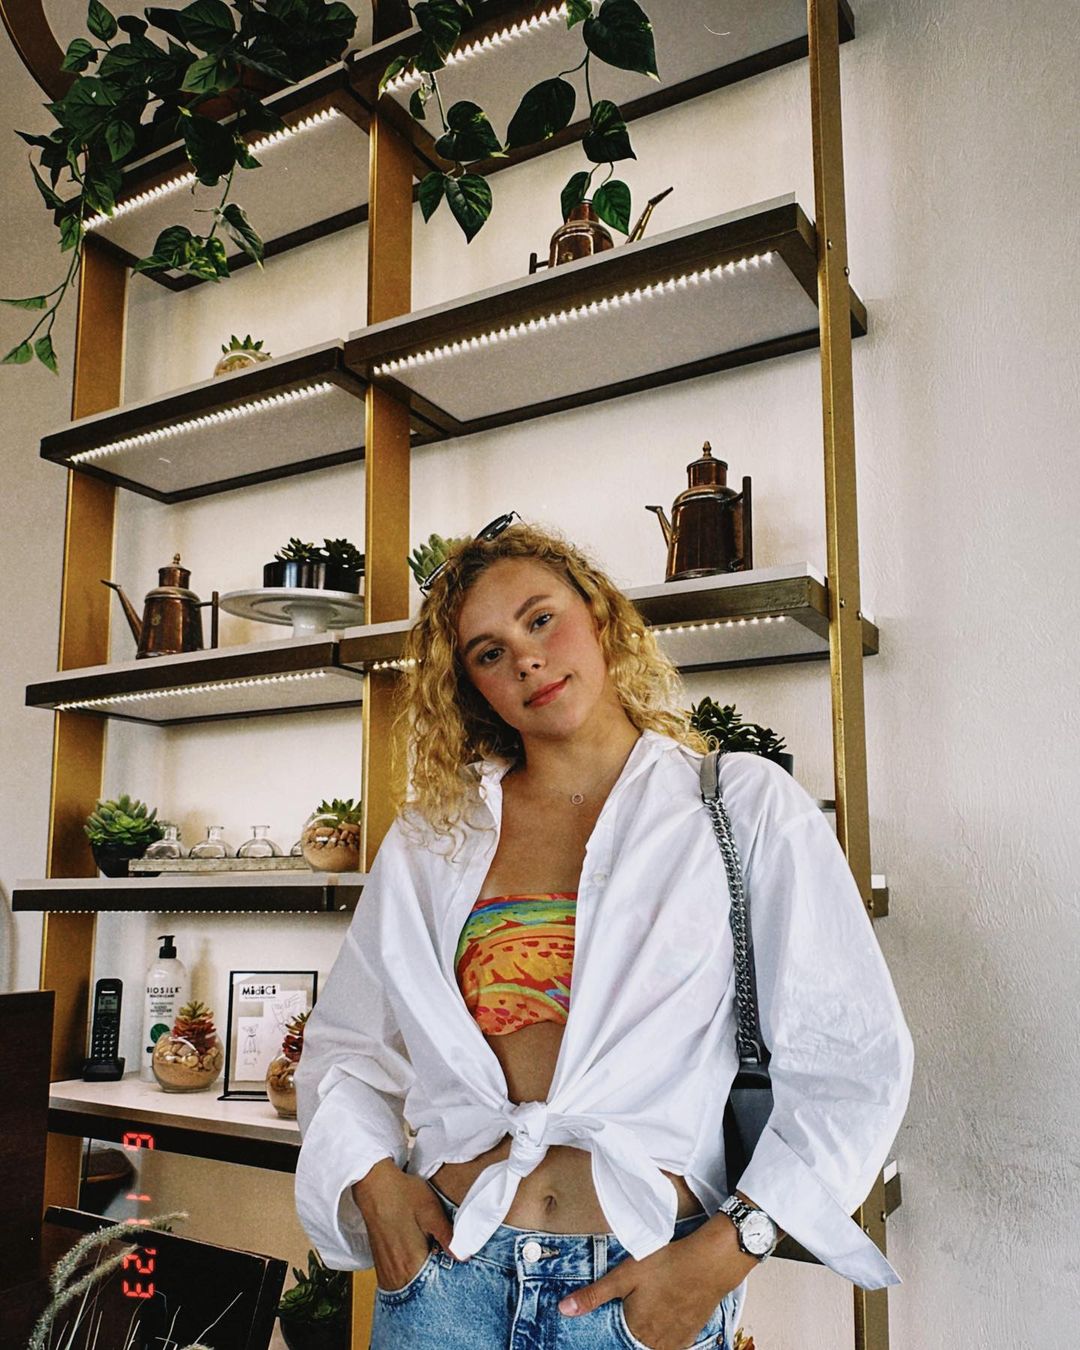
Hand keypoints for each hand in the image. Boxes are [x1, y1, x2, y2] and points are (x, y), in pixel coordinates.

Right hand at [351, 1159, 458, 1291]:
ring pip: (408, 1287)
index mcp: (412, 1263)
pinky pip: (396, 1281)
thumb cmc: (403, 1194)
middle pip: (420, 1291)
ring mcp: (385, 1270)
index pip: (435, 1285)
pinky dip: (408, 1276)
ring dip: (420, 1279)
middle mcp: (396, 1272)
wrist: (374, 1184)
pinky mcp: (379, 1264)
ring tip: (429, 1259)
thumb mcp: (431, 1210)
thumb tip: (463, 1257)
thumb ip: (447, 1236)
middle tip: (441, 1260)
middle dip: (433, 1281)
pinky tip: (414, 1259)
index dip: (447, 1277)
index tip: (453, 1266)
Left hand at [557, 1216, 757, 1349]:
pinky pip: (673, 1342)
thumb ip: (594, 1295)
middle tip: (640, 1304)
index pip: (617, 1339)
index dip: (616, 1325)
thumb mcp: (625, 1275)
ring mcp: (676, 1341)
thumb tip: (563, 1310)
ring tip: (653, 1306)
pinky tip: (667, 1312)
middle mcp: (656, 1343)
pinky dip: (667, 1332)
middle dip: (632, 1328)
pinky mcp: (691, 1335)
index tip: (621, 1311)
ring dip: (649, 1332)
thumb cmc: (666, 1264)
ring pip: (654, 1343)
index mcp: (636, 1330)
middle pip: (636, 1342)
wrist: (709, 1263)